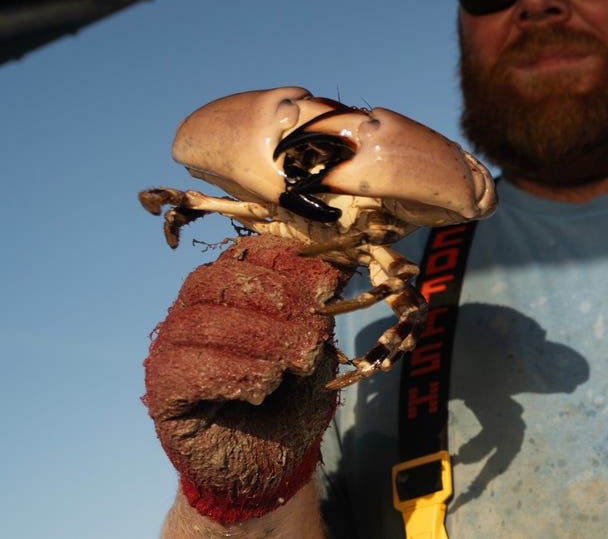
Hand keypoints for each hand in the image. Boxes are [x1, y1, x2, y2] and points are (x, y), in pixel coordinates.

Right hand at [143, 234, 348, 523]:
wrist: (271, 466)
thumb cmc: (292, 401)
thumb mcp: (316, 346)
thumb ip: (318, 308)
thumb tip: (335, 264)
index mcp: (231, 291)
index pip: (246, 252)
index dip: (288, 262)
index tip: (328, 285)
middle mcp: (194, 312)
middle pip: (218, 278)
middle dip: (276, 301)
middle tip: (312, 337)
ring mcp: (172, 349)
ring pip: (201, 321)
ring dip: (260, 340)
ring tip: (294, 366)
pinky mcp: (162, 391)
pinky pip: (184, 368)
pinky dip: (232, 373)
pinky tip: (263, 388)